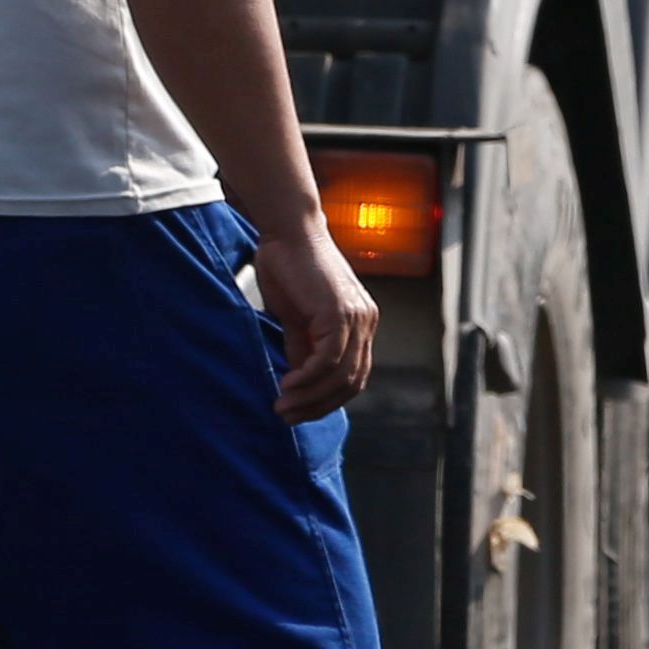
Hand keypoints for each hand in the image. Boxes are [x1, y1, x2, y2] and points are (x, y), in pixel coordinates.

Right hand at [260, 214, 377, 422]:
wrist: (289, 231)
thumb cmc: (289, 269)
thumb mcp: (297, 319)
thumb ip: (303, 348)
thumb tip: (299, 383)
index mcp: (361, 324)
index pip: (354, 377)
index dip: (327, 401)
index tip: (298, 412)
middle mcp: (366, 321)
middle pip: (352, 383)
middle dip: (318, 406)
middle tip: (287, 416)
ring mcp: (357, 317)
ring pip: (341, 375)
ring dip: (310, 397)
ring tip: (282, 406)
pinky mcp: (341, 312)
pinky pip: (330, 359)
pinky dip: (308, 378)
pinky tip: (287, 384)